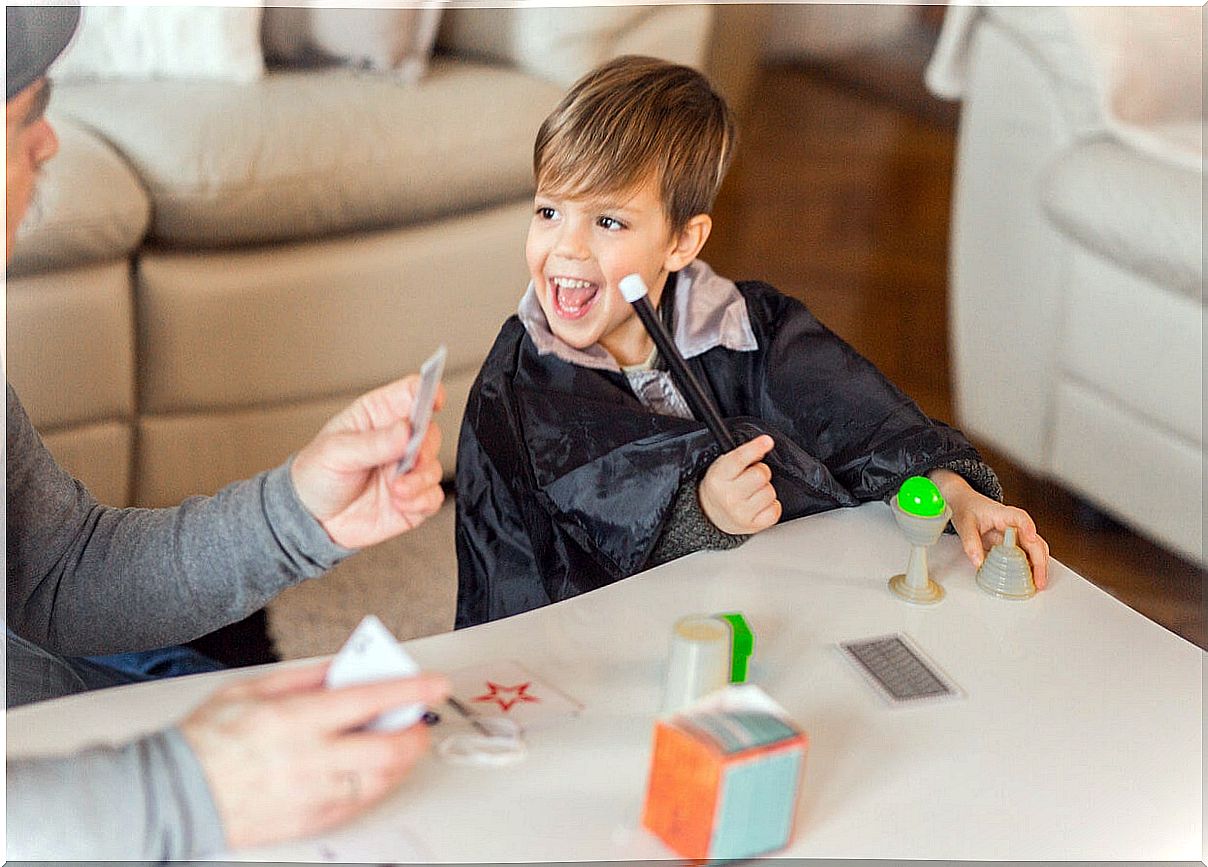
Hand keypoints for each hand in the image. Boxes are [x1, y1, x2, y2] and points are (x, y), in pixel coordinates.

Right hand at [180, 661, 449, 850]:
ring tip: (403, 743)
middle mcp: (309, 759)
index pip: (369, 700)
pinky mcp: (309, 820)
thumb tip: (346, 666)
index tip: (434, 683)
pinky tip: (375, 769)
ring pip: (380, 779)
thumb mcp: (253, 688)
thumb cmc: (207, 739)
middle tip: (422, 720)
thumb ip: (306, 676)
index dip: (410, 690)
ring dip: (402, 760)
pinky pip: (359, 803)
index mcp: (295, 719)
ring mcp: (311, 794)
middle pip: (387, 748)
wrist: (173, 794)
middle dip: (416, 732)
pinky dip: (377, 783)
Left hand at [291, 376, 445, 548]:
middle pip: (430, 431)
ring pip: (433, 467)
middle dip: (424, 447)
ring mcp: (406, 470)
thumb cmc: (316, 476)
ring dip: (418, 480)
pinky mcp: (413, 497)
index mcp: (377, 416)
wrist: (312, 520)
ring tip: (395, 489)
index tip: (433, 401)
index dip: (427, 391)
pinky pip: (433, 496)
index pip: (410, 393)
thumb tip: (405, 430)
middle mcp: (396, 441)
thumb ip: (372, 443)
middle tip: (408, 458)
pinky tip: (400, 502)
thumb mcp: (335, 453)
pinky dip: (421, 501)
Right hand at [698, 434, 781, 534]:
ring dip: (765, 490)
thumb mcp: (723, 467)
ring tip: (753, 493)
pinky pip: (775, 509)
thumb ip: (742, 456)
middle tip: (750, 477)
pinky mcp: (752, 525)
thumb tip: (764, 445)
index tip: (767, 441)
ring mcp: (740, 513)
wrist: (709, 514)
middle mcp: (728, 497)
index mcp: (718, 478)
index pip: (739, 460)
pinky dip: (771, 505)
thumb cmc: (720, 487)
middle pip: (761, 475)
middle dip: (760, 472)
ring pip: (770, 492)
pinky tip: (758, 504)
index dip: (755, 448)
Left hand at [929, 469, 1049, 588]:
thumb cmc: (967, 509)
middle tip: (1038, 579)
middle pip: (1034, 540)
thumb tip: (978, 562)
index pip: (1020, 518)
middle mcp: (1015, 525)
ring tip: (1038, 583)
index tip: (1031, 538)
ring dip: (1039, 566)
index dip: (1028, 527)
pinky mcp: (1013, 544)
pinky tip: (1030, 580)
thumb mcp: (964, 524)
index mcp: (1003, 514)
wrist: (965, 504)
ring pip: (1035, 549)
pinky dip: (1031, 567)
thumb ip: (970, 542)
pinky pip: (1026, 556)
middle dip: (1039, 560)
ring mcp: (1016, 535)